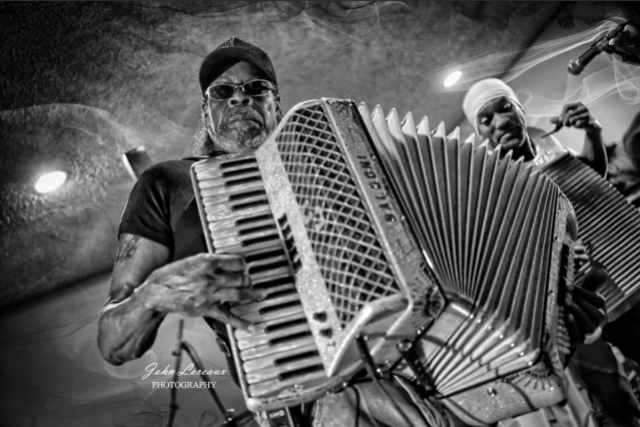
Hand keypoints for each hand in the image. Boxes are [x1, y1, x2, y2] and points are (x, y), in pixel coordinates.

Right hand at [138, 253, 263, 330]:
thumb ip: (209, 262)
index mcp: (208, 262)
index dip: (243, 264)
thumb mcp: (191, 260)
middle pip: (241, 278)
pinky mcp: (207, 309)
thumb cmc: (172, 275)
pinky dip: (241, 322)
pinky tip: (251, 326)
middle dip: (248, 280)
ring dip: (253, 295)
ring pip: (240, 294)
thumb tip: (225, 262)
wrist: (157, 292)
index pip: (237, 261)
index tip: (244, 266)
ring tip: (261, 295)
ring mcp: (211, 294)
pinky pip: (228, 316)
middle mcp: (212, 277)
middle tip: (250, 281)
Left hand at [551, 102, 601, 132]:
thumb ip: (560, 119)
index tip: (559, 121)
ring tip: (572, 125)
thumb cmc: (579, 120)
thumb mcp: (569, 119)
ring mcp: (588, 113)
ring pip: (573, 119)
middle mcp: (583, 107)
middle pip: (568, 114)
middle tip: (565, 125)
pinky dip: (576, 125)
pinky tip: (578, 125)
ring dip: (570, 124)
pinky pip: (579, 123)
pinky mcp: (590, 120)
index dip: (561, 114)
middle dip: (565, 122)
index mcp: (577, 104)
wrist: (592, 126)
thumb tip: (550, 120)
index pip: (566, 106)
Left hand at [564, 262, 608, 345]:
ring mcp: (589, 334)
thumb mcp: (582, 294)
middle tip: (567, 296)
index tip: (568, 286)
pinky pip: (578, 336)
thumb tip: (604, 271)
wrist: (564, 327)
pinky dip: (572, 326)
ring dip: (578, 314)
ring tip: (567, 304)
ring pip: (589, 326)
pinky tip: (566, 316)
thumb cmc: (576, 306)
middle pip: (596, 314)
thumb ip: (592, 283)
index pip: (598, 301)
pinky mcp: (578, 341)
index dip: (584, 293)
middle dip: (582, 303)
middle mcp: (598, 323)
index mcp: (600, 309)